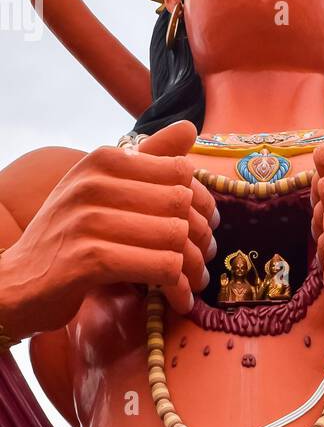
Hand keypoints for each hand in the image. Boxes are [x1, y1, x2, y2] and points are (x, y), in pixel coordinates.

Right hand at [0, 121, 216, 337]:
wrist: (15, 283)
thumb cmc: (67, 237)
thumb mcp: (102, 190)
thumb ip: (147, 159)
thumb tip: (190, 128)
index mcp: (102, 161)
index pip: (180, 171)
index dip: (201, 202)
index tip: (201, 226)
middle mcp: (93, 184)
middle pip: (181, 204)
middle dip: (200, 236)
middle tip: (200, 259)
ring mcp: (87, 220)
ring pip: (174, 236)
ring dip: (191, 267)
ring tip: (190, 281)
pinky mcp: (89, 260)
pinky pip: (159, 266)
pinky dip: (175, 286)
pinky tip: (175, 298)